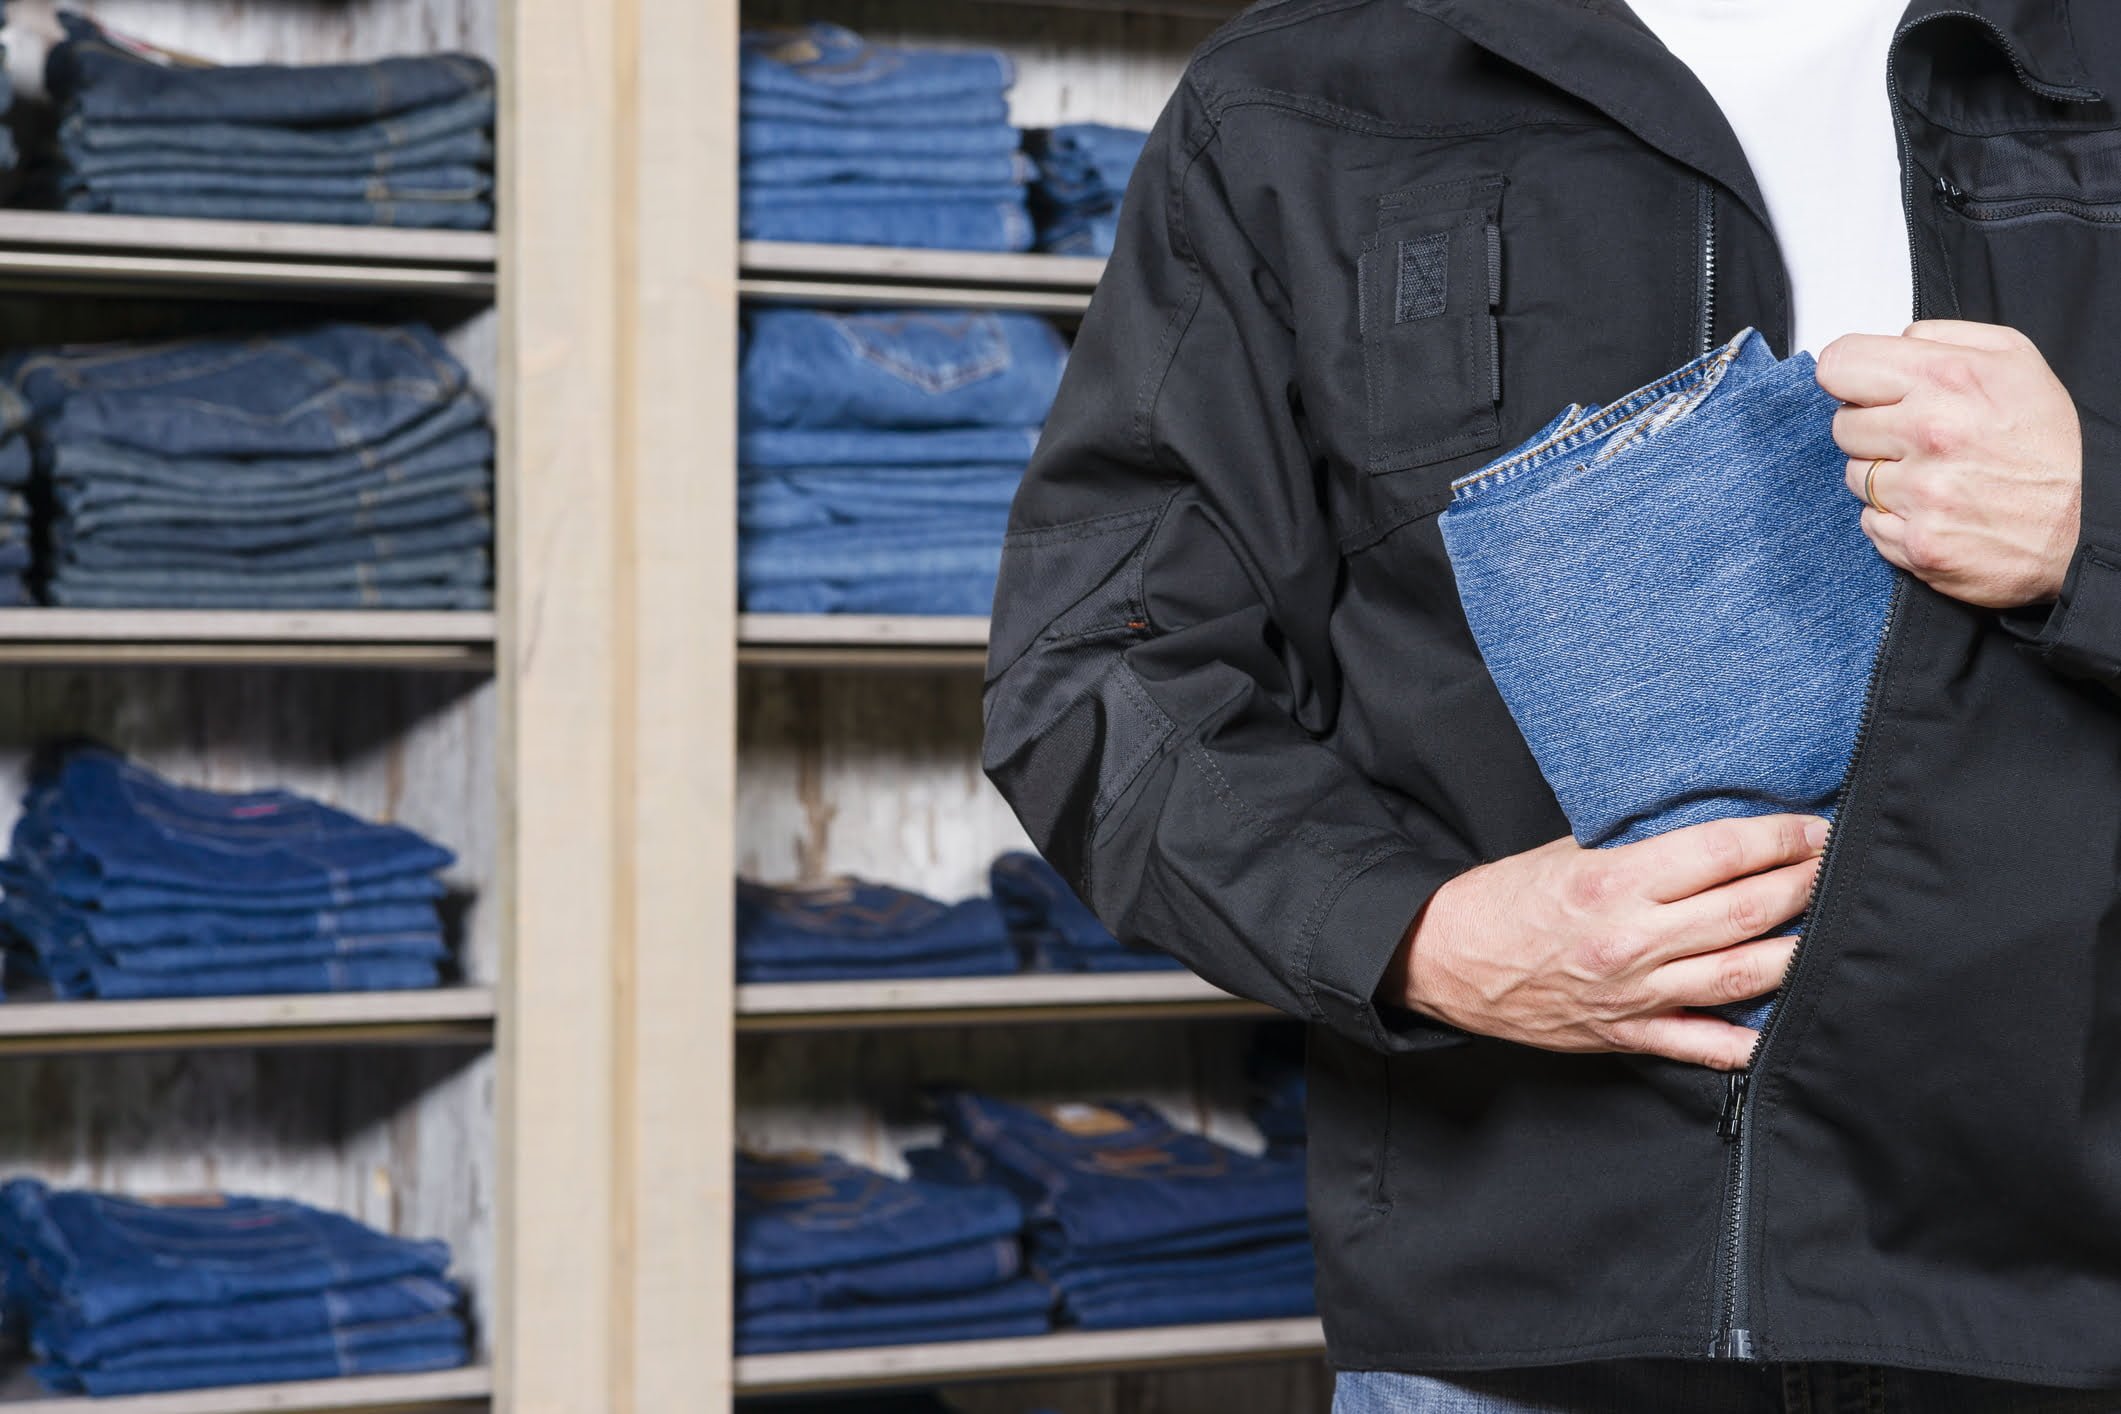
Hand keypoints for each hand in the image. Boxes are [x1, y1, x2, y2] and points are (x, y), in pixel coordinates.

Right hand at [1377, 814, 1828, 1069]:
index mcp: (1613, 882)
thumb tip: (1714, 832)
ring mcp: (1633, 993)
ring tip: (1830, 927)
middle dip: (1805, 885)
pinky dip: (1747, 1039)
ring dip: (1797, 950)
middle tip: (1837, 865)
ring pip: (1741, 976)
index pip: (1721, 853)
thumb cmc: (1505, 898)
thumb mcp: (1568, 851)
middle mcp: (1630, 940)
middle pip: (1745, 912)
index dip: (1780, 839)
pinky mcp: (1627, 1034)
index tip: (1815, 828)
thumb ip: (1640, 847)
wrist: (1444, 960)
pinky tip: (1784, 1022)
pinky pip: (1702, 1043)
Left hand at [1816, 321, 2081, 608]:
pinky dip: (1895, 519)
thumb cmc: (2048, 442)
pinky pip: (1870, 522)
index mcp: (1948, 377)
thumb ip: (1942, 338)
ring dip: (1885, 476)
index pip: (1839, 365)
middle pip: (1842, 424)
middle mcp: (1930, 432)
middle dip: (1873, 429)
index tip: (1865, 389)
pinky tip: (1937, 510)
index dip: (1850, 378)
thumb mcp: (2014, 359)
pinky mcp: (1917, 542)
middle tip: (1918, 439)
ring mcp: (1921, 493)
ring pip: (1854, 475)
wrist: (2087, 522)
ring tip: (1936, 476)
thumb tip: (1892, 342)